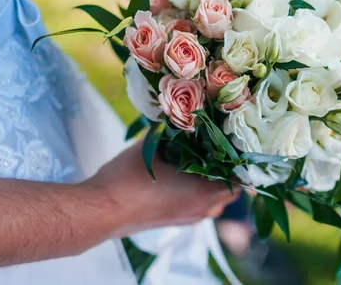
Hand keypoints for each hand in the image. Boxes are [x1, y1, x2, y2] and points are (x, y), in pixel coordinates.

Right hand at [87, 138, 239, 235]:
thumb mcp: (152, 146)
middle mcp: (203, 209)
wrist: (100, 211)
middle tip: (218, 148)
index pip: (240, 178)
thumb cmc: (128, 178)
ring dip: (214, 184)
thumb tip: (184, 118)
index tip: (233, 142)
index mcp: (205, 191)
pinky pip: (200, 207)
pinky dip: (200, 193)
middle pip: (230, 191)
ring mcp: (190, 219)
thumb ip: (174, 132)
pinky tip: (184, 175)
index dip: (239, 159)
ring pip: (215, 202)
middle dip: (227, 171)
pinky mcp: (176, 222)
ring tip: (202, 161)